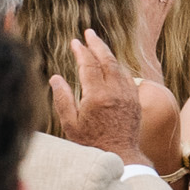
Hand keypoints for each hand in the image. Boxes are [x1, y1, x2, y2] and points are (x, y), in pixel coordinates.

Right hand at [49, 29, 143, 161]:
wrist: (120, 156)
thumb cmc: (91, 144)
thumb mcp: (70, 124)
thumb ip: (63, 98)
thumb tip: (55, 77)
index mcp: (96, 95)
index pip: (88, 65)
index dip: (81, 51)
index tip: (75, 42)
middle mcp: (114, 91)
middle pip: (106, 59)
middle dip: (97, 44)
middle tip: (89, 32)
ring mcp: (127, 95)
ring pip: (118, 67)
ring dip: (108, 54)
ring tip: (98, 46)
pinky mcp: (135, 100)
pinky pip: (127, 77)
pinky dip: (118, 67)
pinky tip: (112, 66)